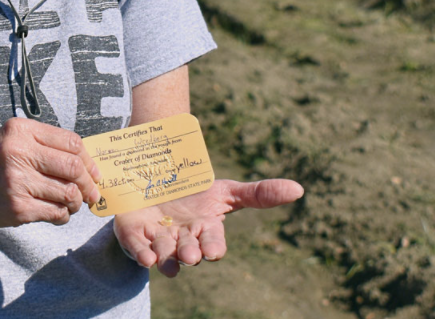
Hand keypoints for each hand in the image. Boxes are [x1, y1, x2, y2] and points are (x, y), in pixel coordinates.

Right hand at [0, 118, 101, 231]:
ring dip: (76, 202)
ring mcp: (18, 181)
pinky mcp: (17, 208)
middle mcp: (19, 152)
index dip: (88, 159)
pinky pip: (55, 213)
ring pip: (68, 193)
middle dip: (89, 183)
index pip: (71, 141)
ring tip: (72, 204)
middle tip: (92, 193)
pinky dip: (62, 215)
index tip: (94, 172)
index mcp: (20, 130)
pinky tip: (56, 213)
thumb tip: (84, 162)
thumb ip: (41, 145)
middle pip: (73, 167)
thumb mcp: (7, 141)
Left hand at [112, 178, 302, 276]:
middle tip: (191, 254)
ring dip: (166, 256)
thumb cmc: (196, 190)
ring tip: (166, 256)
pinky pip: (136, 249)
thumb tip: (300, 189)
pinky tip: (145, 258)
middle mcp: (182, 240)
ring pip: (163, 253)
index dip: (212, 248)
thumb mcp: (226, 189)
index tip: (211, 251)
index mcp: (205, 231)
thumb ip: (259, 193)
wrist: (158, 176)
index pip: (212, 244)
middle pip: (188, 252)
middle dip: (189, 254)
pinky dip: (141, 254)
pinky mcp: (134, 235)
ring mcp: (157, 239)